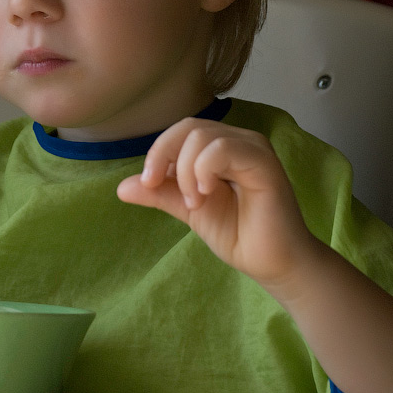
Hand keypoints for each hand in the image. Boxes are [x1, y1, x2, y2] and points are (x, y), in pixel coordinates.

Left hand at [117, 118, 316, 287]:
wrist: (272, 264)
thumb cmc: (237, 234)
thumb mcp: (189, 209)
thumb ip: (161, 193)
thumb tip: (121, 187)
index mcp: (221, 146)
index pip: (181, 131)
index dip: (158, 152)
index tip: (147, 183)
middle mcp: (238, 140)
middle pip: (188, 127)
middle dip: (165, 157)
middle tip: (166, 191)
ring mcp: (254, 148)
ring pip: (202, 136)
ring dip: (186, 171)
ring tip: (194, 203)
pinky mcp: (264, 163)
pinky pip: (224, 149)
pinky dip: (204, 170)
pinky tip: (206, 194)